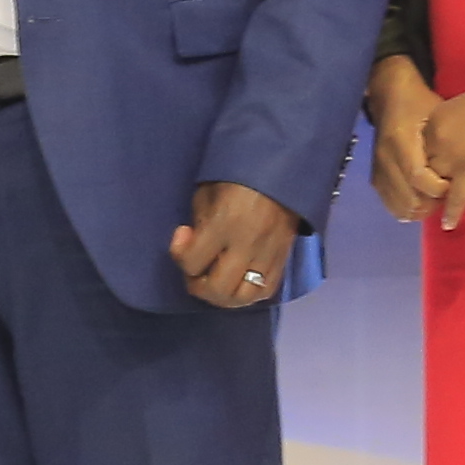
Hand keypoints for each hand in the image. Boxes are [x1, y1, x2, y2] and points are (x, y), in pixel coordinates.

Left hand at [170, 182, 300, 309]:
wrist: (284, 167)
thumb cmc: (238, 174)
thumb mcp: (208, 191)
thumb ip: (198, 222)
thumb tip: (192, 245)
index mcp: (225, 223)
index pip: (193, 263)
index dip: (179, 253)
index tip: (183, 234)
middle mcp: (247, 245)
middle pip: (218, 290)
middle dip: (198, 285)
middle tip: (195, 268)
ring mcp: (268, 256)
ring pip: (243, 298)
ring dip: (224, 296)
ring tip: (215, 280)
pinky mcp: (283, 259)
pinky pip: (265, 292)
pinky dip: (247, 292)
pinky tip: (237, 281)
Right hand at [365, 57, 452, 223]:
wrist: (390, 95)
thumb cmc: (420, 103)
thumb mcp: (438, 114)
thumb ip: (447, 142)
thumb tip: (464, 170)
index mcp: (400, 139)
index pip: (417, 176)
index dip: (438, 188)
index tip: (454, 186)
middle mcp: (385, 157)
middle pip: (408, 197)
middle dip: (431, 204)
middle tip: (448, 197)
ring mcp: (378, 167)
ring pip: (398, 205)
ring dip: (420, 209)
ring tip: (436, 202)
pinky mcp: (375, 174)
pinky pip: (389, 202)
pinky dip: (406, 208)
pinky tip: (421, 205)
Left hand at [406, 55, 464, 227]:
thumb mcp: (461, 110)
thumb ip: (451, 130)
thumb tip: (453, 150)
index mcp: (433, 122)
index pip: (417, 153)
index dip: (423, 168)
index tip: (427, 179)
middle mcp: (435, 139)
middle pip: (423, 171)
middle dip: (426, 185)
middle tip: (428, 200)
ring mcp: (452, 155)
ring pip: (436, 186)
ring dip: (438, 200)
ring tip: (436, 213)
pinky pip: (457, 197)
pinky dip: (452, 213)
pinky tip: (449, 225)